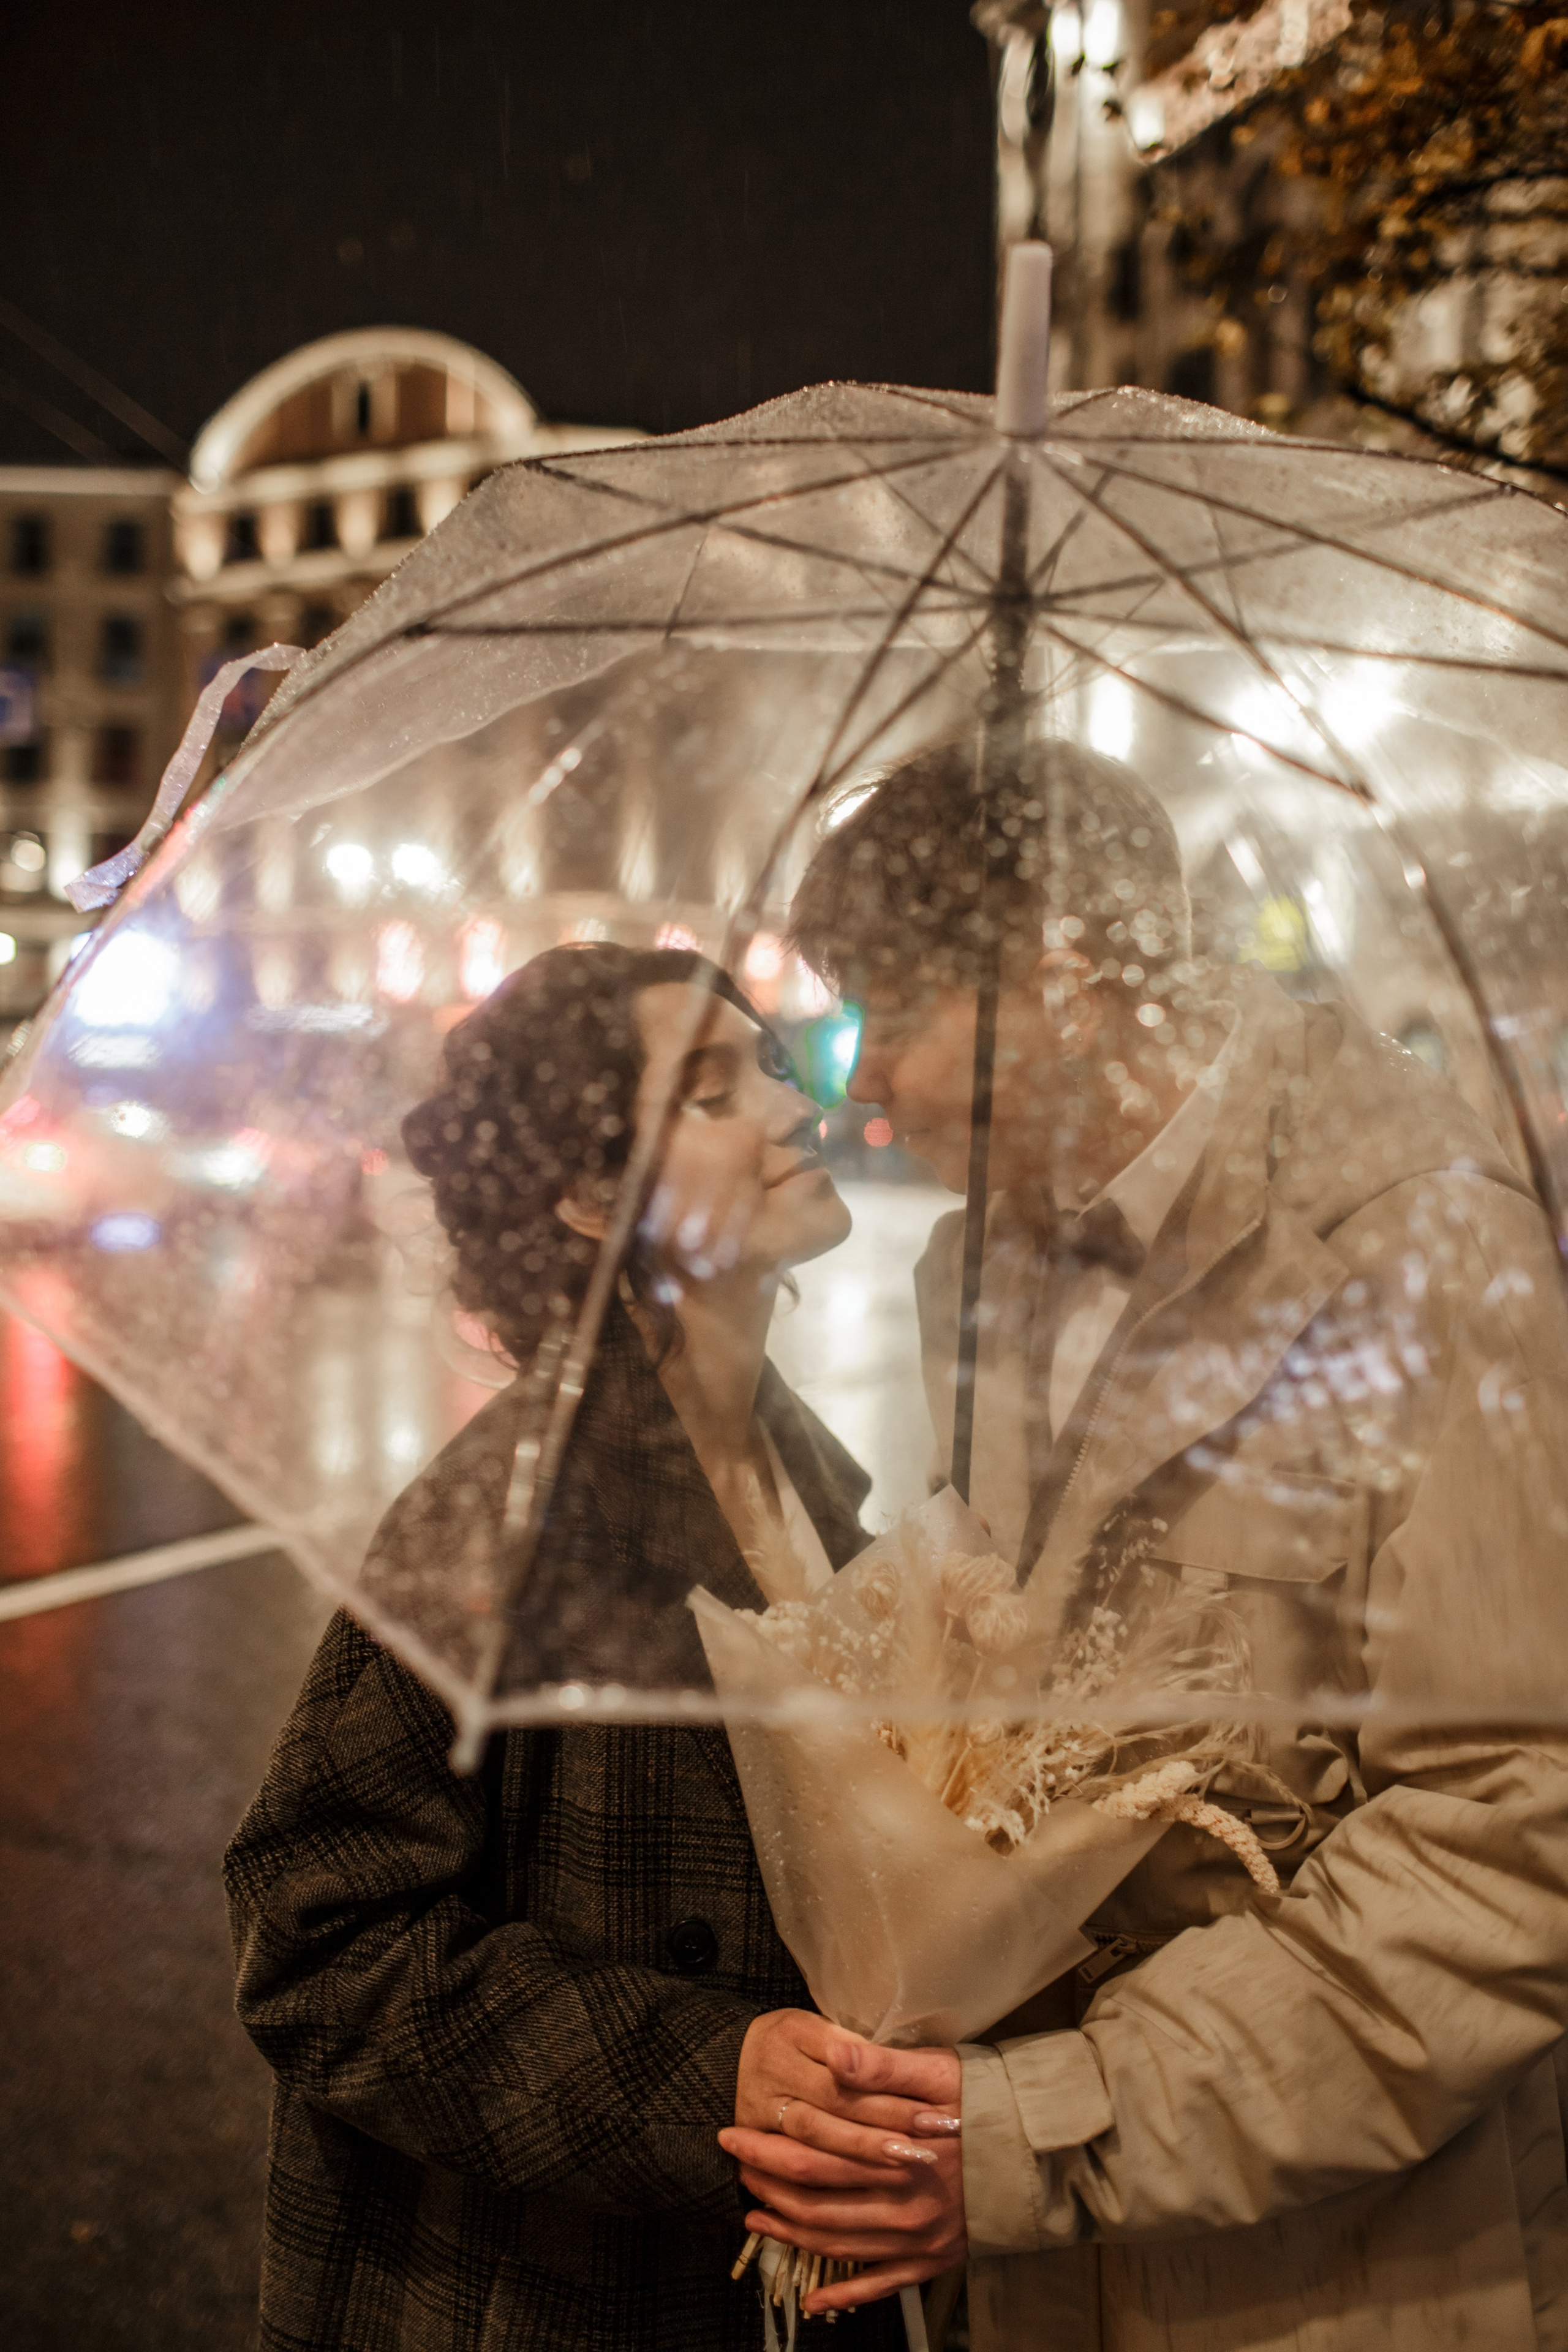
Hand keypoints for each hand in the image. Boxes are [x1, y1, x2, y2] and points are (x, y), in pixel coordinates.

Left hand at [724, 2016, 963, 2311]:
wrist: (1043, 2150)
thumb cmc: (988, 2103)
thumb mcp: (938, 2070)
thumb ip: (882, 2066)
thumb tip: (835, 2053)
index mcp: (897, 2159)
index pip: (813, 2158)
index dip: (768, 2149)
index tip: (735, 2134)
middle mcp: (903, 2207)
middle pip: (817, 2203)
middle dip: (769, 2186)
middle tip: (737, 2168)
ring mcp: (918, 2240)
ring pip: (837, 2245)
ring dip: (790, 2233)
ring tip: (756, 2216)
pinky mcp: (933, 2260)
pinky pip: (880, 2285)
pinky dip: (844, 2296)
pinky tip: (814, 2302)